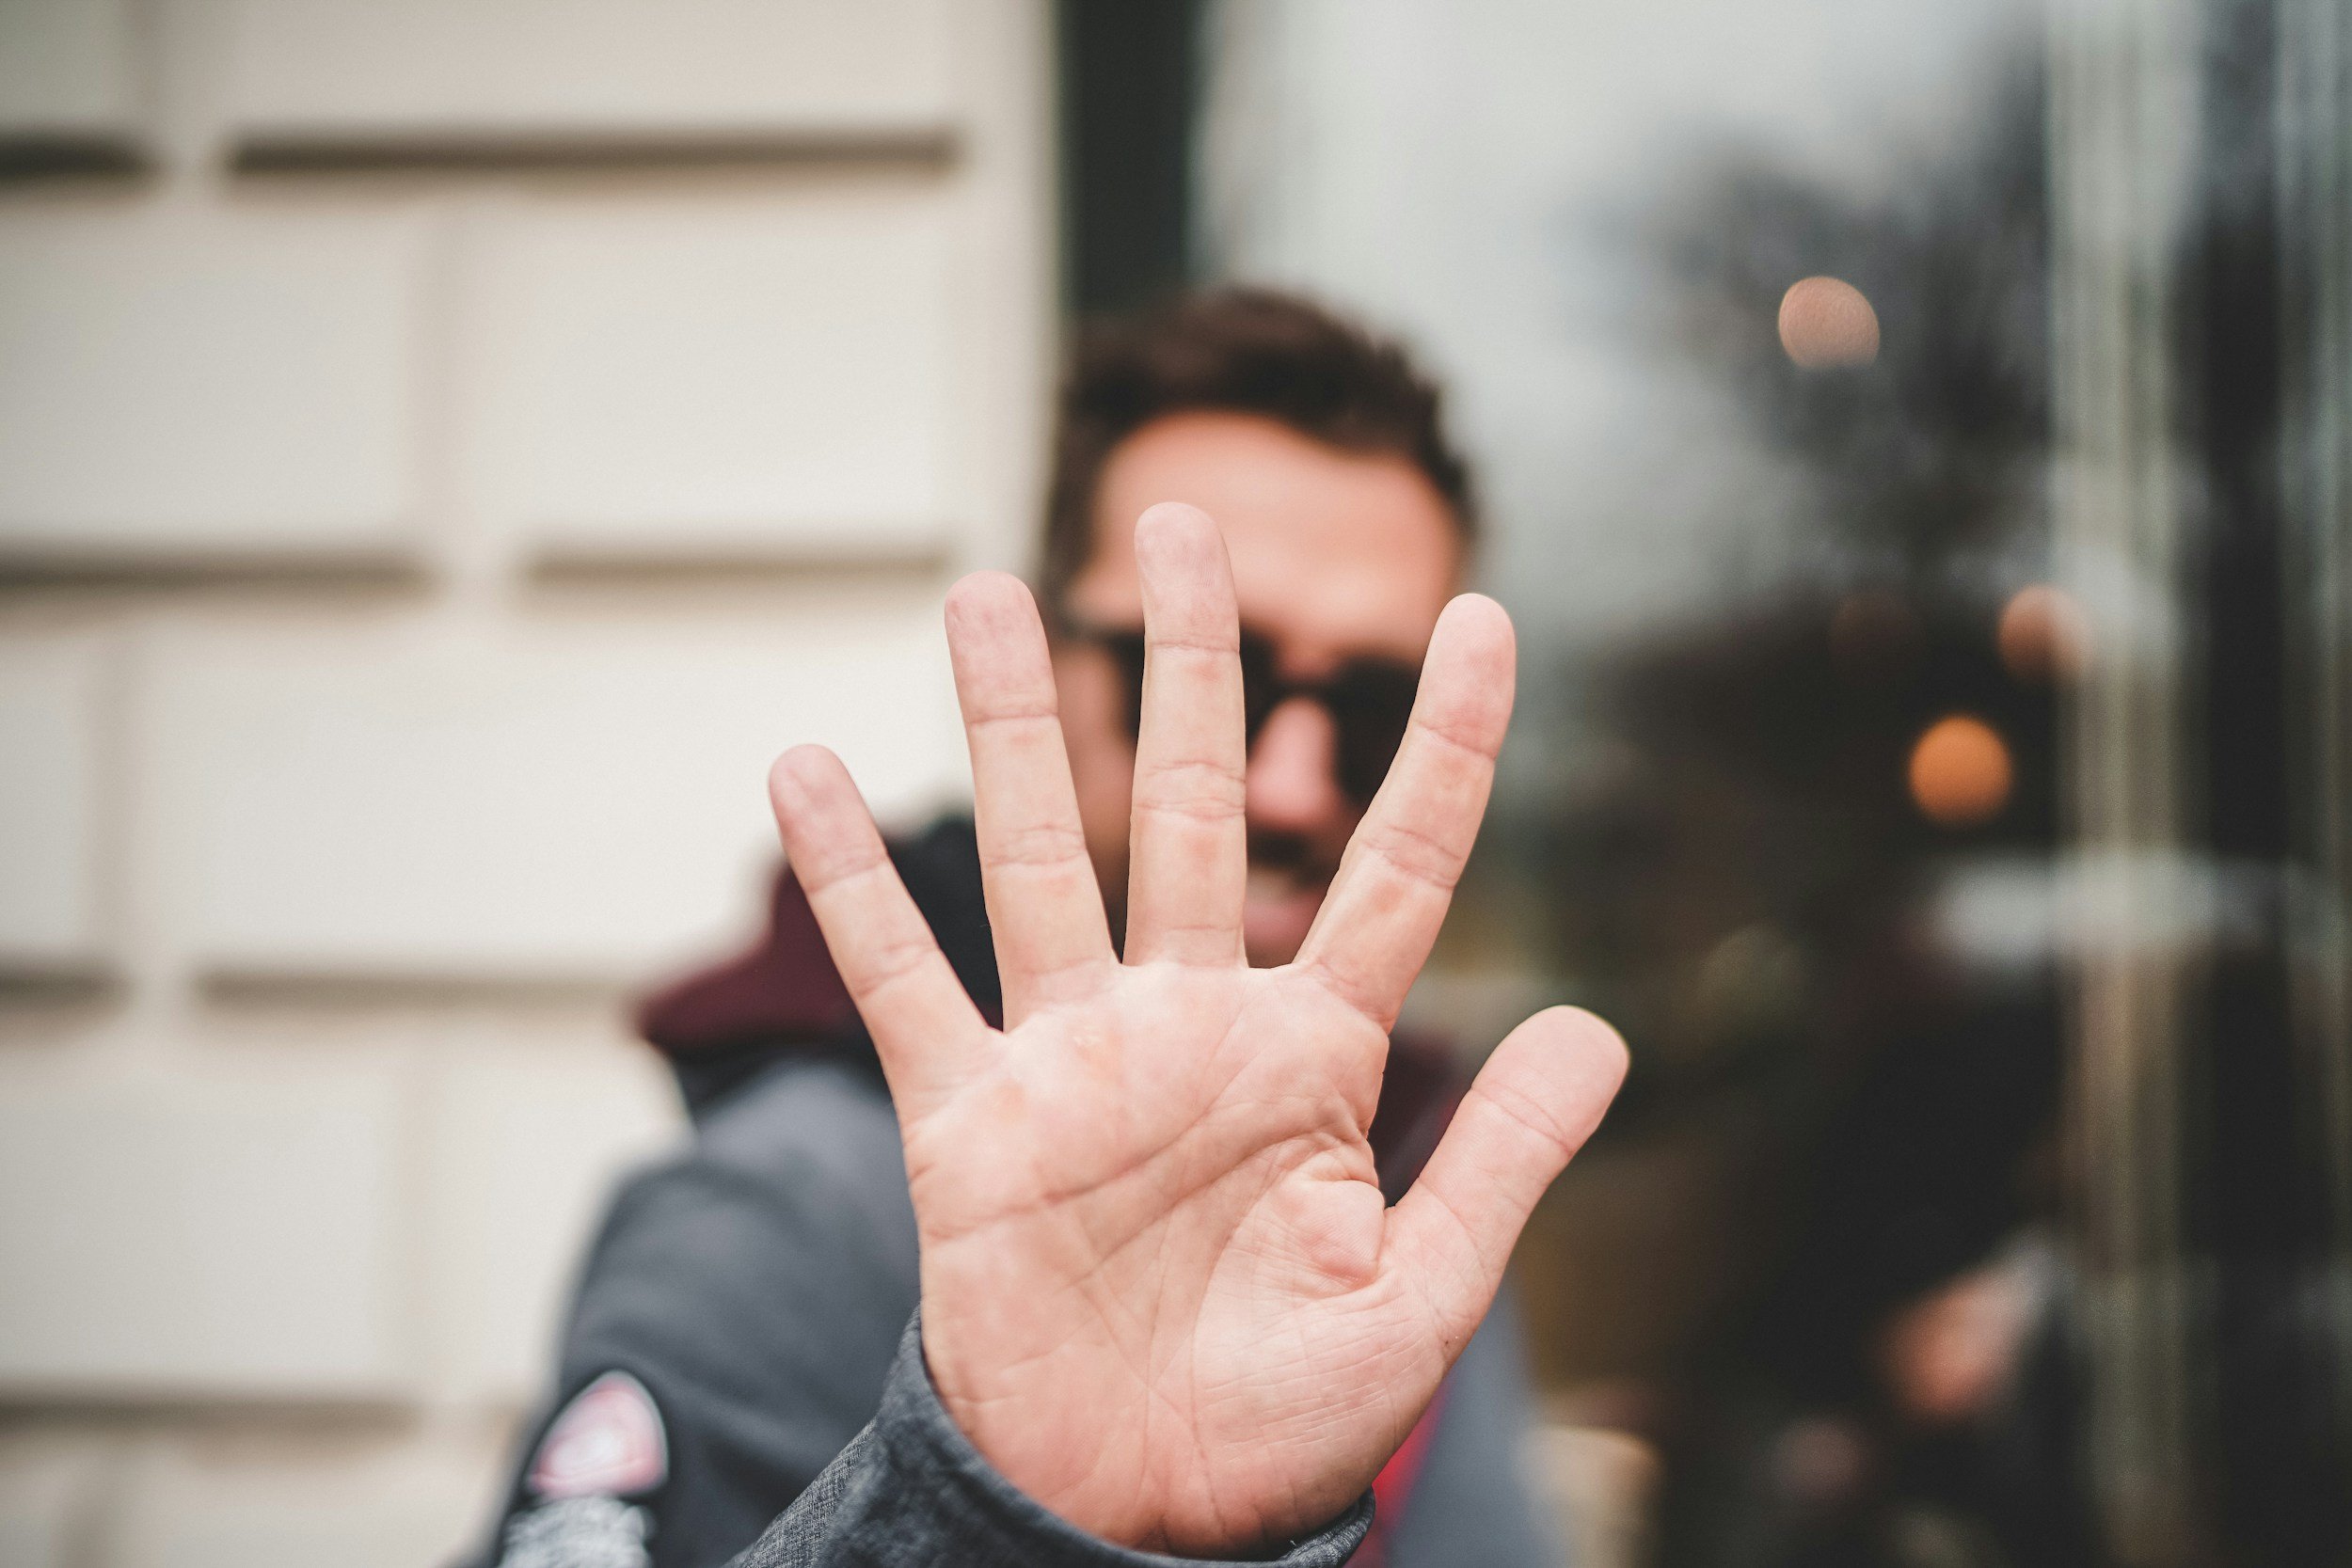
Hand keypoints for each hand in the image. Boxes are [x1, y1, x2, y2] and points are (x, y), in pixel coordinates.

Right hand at [767, 503, 1625, 1554]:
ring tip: (982, 588)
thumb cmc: (1283, 1429)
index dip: (1451, 747)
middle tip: (1186, 525)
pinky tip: (801, 766)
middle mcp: (1189, 1027)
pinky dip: (853, 880)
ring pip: (1037, 858)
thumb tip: (1600, 1023)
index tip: (1490, 616)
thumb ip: (1499, 1160)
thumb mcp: (1419, 1301)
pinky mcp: (966, 1119)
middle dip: (1192, 669)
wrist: (1131, 1516)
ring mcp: (1071, 1062)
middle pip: (1194, 809)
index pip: (1399, 871)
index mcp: (1312, 1059)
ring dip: (1006, 724)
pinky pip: (902, 977)